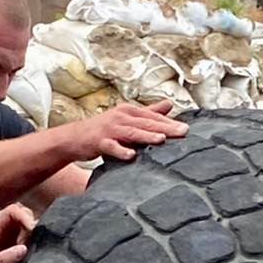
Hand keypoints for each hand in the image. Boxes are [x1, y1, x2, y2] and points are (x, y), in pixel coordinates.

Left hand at [0, 203, 33, 262]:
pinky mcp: (13, 258)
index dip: (25, 218)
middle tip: (25, 253)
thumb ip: (3, 259)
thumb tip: (24, 249)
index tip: (31, 232)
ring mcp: (8, 246)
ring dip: (29, 251)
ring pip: (28, 238)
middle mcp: (1, 236)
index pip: (12, 212)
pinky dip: (28, 261)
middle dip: (29, 236)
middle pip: (24, 223)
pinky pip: (27, 253)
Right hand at [68, 101, 188, 162]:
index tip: (187, 129)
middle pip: (146, 123)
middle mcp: (121, 118)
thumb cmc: (104, 129)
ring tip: (162, 140)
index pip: (153, 117)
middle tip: (183, 132)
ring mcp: (110, 130)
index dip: (170, 123)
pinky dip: (121, 151)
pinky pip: (112, 147)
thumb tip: (170, 105)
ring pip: (132, 133)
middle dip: (165, 127)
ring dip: (147, 136)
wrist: (75, 137)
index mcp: (130, 112)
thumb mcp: (127, 119)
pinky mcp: (100, 142)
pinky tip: (131, 156)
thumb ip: (149, 113)